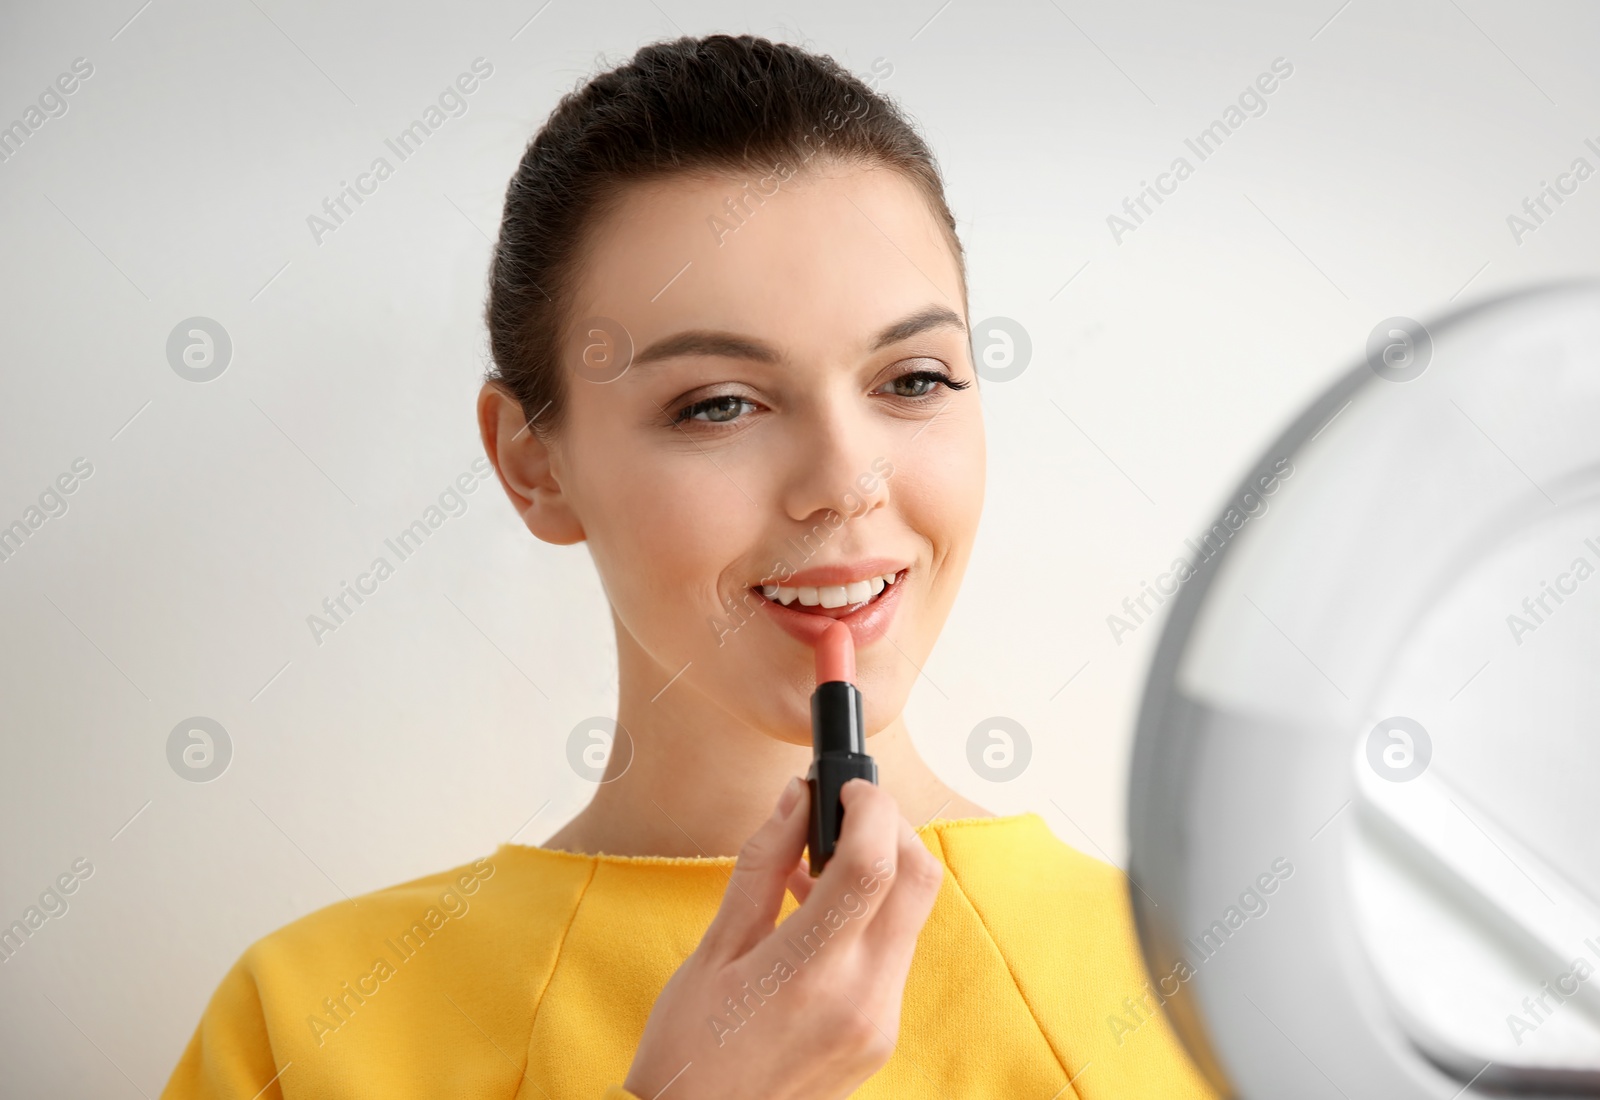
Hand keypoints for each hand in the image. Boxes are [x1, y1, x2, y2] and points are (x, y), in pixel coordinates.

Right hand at [622, 777, 944, 1098]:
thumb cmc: (689, 1054)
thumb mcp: (712, 951)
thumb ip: (762, 867)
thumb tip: (796, 800)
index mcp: (809, 974)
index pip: (872, 865)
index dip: (868, 807)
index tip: (846, 785)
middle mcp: (862, 999)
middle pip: (919, 881)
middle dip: (892, 828)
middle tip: (845, 813)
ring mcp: (880, 1023)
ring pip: (913, 916)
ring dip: (881, 873)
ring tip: (816, 867)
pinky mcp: (883, 1037)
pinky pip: (895, 955)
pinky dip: (871, 917)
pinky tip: (819, 917)